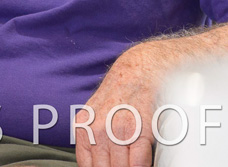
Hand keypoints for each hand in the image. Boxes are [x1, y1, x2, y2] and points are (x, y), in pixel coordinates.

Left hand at [77, 45, 158, 166]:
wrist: (140, 71)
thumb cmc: (120, 93)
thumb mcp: (95, 113)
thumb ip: (92, 138)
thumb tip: (96, 163)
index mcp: (84, 127)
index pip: (88, 166)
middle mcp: (98, 131)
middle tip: (122, 164)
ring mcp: (118, 132)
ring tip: (132, 163)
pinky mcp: (140, 132)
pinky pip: (139, 163)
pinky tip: (143, 163)